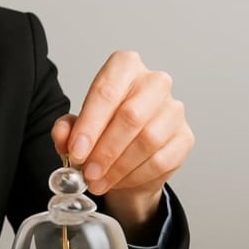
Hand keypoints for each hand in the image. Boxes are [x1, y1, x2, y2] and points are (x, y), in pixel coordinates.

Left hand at [51, 51, 192, 240]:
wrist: (130, 154)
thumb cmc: (104, 130)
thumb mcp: (76, 127)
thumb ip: (66, 128)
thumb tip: (63, 136)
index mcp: (125, 67)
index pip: (106, 91)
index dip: (89, 125)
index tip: (76, 150)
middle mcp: (154, 82)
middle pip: (131, 115)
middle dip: (105, 150)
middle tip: (88, 171)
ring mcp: (174, 109)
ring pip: (148, 139)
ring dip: (119, 166)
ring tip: (99, 180)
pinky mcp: (185, 137)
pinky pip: (161, 160)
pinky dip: (135, 175)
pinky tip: (119, 180)